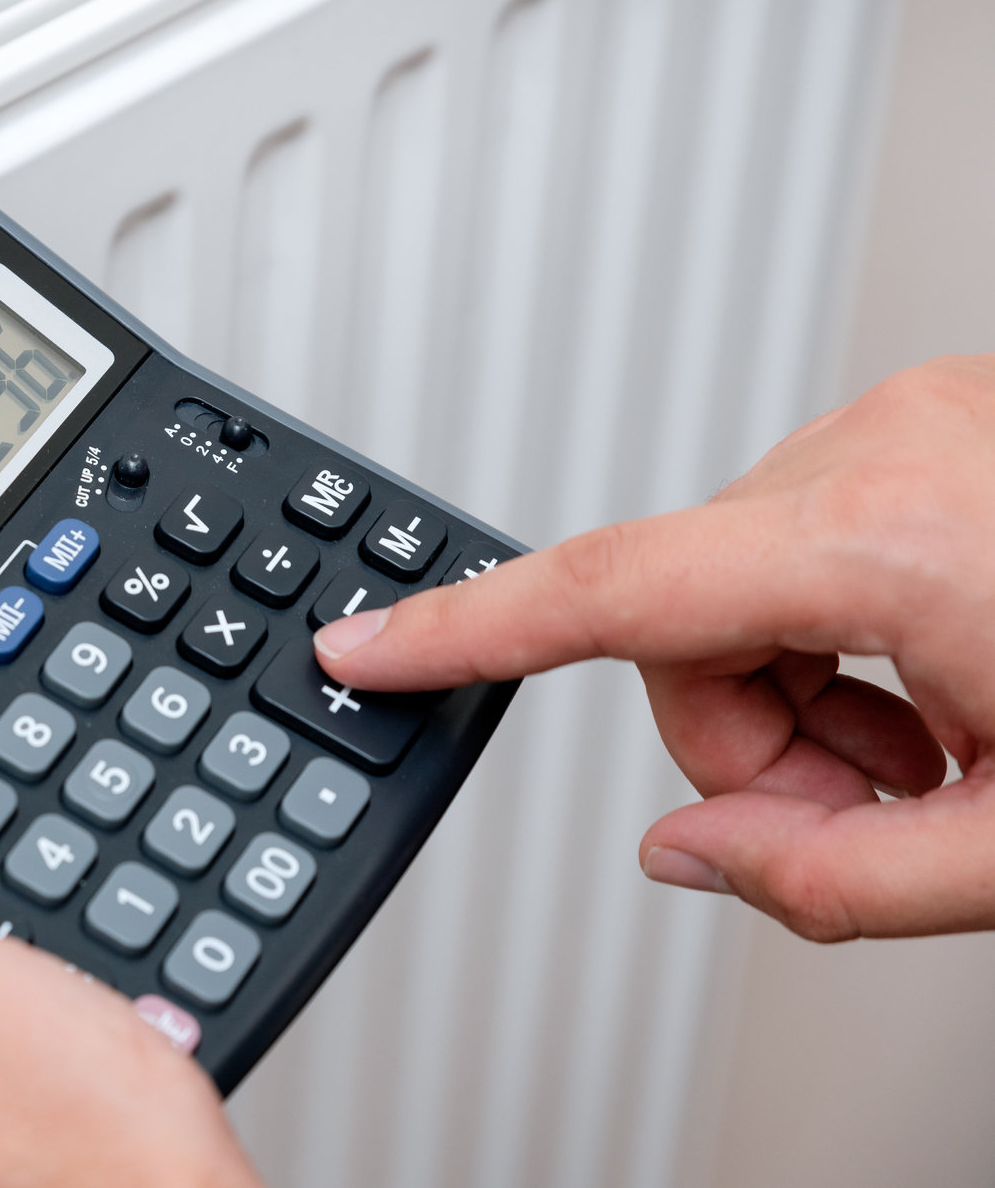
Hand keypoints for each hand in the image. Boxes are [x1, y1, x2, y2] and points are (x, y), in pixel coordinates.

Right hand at [313, 355, 994, 941]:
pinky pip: (814, 530)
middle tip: (856, 807)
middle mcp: (884, 445)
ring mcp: (916, 419)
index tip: (365, 646)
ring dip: (798, 687)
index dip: (464, 630)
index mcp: (892, 536)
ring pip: (741, 578)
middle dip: (737, 735)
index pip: (609, 586)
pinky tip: (945, 685)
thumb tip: (687, 853)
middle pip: (679, 614)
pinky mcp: (941, 421)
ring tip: (925, 753)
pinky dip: (849, 627)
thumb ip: (832, 882)